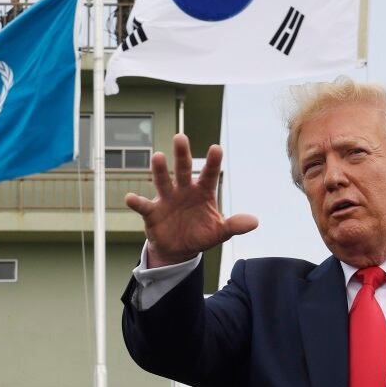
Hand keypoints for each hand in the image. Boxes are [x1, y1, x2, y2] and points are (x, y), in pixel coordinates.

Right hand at [125, 134, 257, 266]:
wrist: (179, 249)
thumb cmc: (200, 234)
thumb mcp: (219, 232)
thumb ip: (234, 225)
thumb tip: (254, 222)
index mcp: (203, 192)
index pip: (209, 174)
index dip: (212, 162)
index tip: (216, 148)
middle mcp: (184, 190)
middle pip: (183, 169)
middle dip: (182, 154)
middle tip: (180, 137)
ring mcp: (167, 199)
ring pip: (163, 181)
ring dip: (160, 170)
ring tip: (158, 156)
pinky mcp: (152, 212)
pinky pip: (143, 206)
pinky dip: (136, 202)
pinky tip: (130, 198)